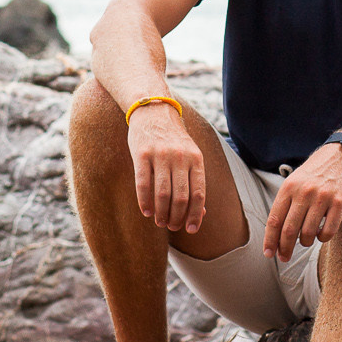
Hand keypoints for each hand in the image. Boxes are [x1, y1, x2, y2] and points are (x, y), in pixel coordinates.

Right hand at [127, 102, 206, 232]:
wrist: (153, 111)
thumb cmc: (174, 140)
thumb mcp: (191, 156)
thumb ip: (194, 182)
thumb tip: (200, 213)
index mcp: (196, 159)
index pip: (198, 194)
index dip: (195, 215)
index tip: (191, 229)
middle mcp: (180, 157)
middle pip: (181, 197)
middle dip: (177, 217)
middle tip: (172, 226)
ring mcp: (161, 155)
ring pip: (162, 194)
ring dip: (161, 213)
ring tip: (160, 222)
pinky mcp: (141, 154)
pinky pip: (143, 184)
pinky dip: (144, 202)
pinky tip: (146, 211)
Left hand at [264, 144, 341, 259]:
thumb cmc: (319, 170)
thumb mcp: (297, 179)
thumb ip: (287, 202)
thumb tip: (276, 233)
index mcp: (289, 186)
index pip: (274, 220)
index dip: (270, 240)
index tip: (268, 253)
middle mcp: (304, 192)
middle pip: (289, 231)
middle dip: (284, 248)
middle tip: (284, 257)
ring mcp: (323, 198)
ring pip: (308, 234)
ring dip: (305, 242)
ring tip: (306, 240)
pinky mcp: (341, 203)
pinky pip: (328, 231)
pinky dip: (322, 238)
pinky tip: (321, 234)